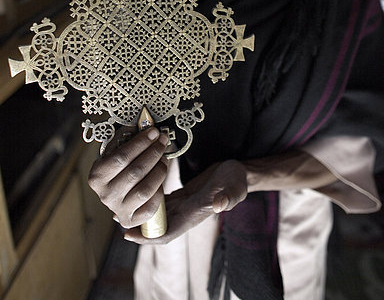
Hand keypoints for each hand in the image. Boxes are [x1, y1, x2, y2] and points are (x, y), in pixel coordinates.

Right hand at [88, 127, 168, 229]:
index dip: (140, 143)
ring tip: (164, 158)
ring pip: (144, 189)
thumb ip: (126, 140)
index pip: (121, 157)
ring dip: (159, 170)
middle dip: (153, 153)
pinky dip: (159, 189)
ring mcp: (118, 210)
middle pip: (135, 172)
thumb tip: (145, 125)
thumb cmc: (119, 167)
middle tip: (163, 141)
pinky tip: (160, 176)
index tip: (154, 132)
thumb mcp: (115, 152)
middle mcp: (105, 195)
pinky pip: (150, 206)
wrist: (119, 193)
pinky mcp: (131, 220)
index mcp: (96, 176)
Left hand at [123, 159, 247, 244]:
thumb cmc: (237, 181)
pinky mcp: (184, 195)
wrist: (240, 173)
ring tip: (121, 205)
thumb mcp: (234, 188)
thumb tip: (218, 205)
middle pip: (157, 226)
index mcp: (195, 214)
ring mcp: (185, 204)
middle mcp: (186, 213)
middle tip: (116, 218)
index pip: (167, 233)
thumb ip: (227, 197)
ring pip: (158, 214)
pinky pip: (163, 201)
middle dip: (137, 225)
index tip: (128, 235)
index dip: (147, 237)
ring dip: (141, 212)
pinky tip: (138, 191)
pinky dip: (150, 198)